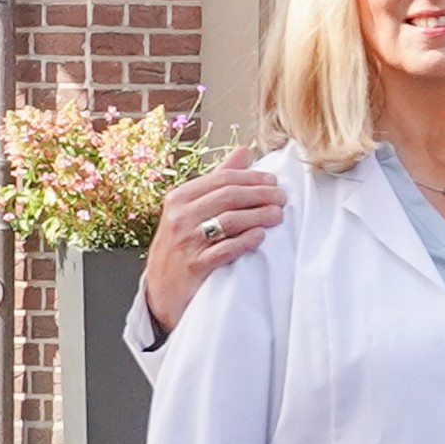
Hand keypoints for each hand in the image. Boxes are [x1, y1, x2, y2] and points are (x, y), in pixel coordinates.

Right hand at [142, 148, 283, 332]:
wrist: (162, 290)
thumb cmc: (182, 245)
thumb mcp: (191, 210)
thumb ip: (217, 181)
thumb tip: (244, 152)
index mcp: (179, 198)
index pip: (222, 179)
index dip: (252, 178)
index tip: (274, 180)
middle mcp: (180, 217)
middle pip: (228, 196)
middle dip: (260, 194)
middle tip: (282, 198)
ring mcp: (187, 241)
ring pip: (229, 221)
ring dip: (259, 216)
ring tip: (278, 215)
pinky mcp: (196, 266)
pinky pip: (225, 249)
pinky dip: (246, 241)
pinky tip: (260, 236)